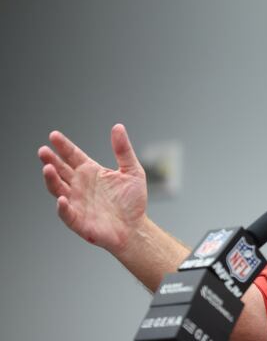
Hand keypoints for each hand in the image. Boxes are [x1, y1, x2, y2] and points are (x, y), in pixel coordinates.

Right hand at [38, 124, 147, 255]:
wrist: (135, 228)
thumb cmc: (133, 201)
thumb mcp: (132, 171)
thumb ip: (123, 150)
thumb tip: (118, 127)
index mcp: (91, 172)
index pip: (73, 156)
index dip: (63, 146)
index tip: (53, 135)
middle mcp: (80, 185)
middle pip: (61, 170)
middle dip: (51, 160)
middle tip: (43, 150)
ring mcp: (76, 202)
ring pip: (58, 188)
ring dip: (51, 179)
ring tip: (47, 168)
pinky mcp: (78, 220)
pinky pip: (66, 213)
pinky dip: (62, 206)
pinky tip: (62, 198)